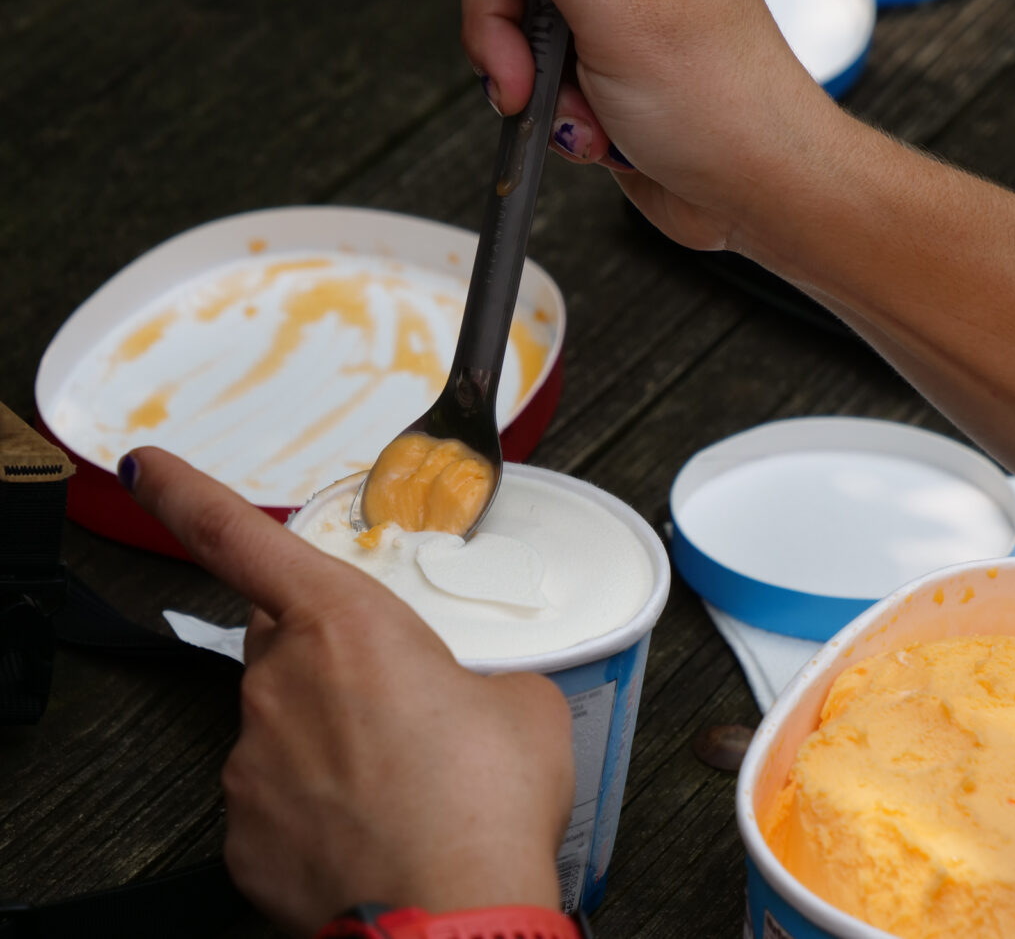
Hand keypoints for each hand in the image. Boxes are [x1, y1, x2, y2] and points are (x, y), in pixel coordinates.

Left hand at [122, 447, 573, 936]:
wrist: (455, 917)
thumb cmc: (488, 803)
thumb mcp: (521, 704)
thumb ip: (479, 676)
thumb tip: (473, 700)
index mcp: (345, 624)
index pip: (240, 538)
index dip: (186, 493)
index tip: (148, 464)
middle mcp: (280, 683)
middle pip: (283, 644)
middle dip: (329, 660)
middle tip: (397, 706)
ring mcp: (251, 763)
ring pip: (282, 727)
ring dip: (331, 741)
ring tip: (402, 784)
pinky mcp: (243, 834)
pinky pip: (274, 799)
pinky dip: (315, 808)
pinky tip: (371, 829)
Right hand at [461, 0, 839, 251]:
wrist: (763, 195)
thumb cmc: (726, 109)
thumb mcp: (623, 10)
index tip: (507, 35)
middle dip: (512, 45)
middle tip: (524, 84)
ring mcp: (621, 29)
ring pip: (530, 44)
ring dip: (544, 95)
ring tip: (591, 119)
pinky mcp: (614, 82)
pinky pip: (553, 91)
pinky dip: (564, 122)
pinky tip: (604, 138)